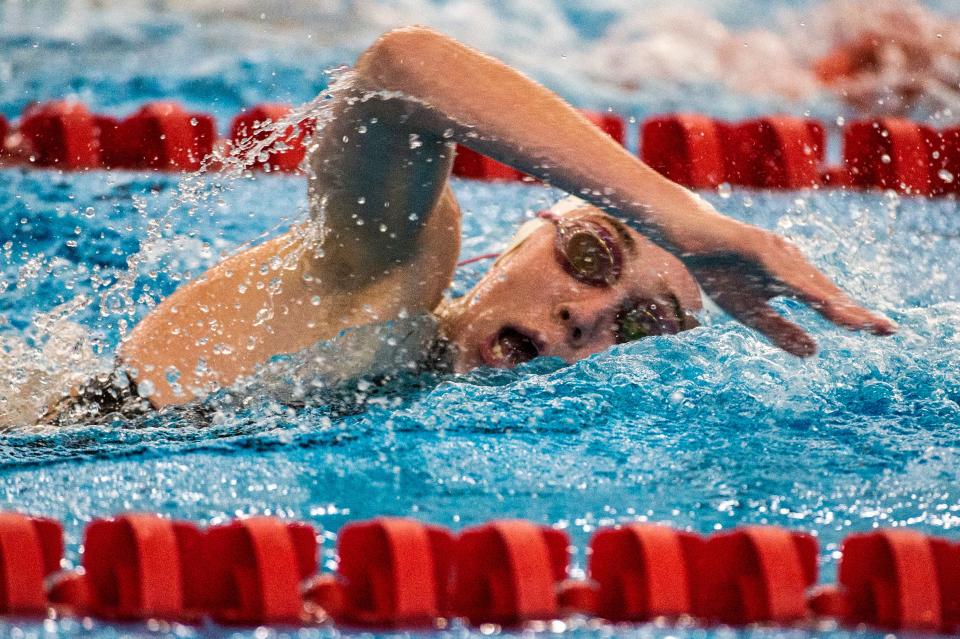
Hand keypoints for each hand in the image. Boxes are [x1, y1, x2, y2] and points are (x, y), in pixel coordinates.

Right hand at [682, 223, 895, 355]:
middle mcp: (792, 263)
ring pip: (808, 281)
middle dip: (855, 312)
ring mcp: (775, 251)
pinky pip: (779, 268)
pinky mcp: (755, 243)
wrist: (687, 237)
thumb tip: (816, 352)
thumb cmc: (719, 270)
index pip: (828, 302)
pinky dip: (799, 284)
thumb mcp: (750, 312)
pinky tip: (816, 298)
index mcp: (792, 279)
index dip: (854, 317)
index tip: (886, 332)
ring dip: (834, 302)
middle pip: (827, 291)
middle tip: (888, 329)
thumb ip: (780, 331)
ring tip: (858, 322)